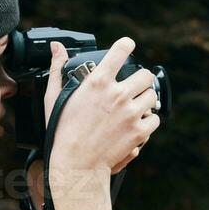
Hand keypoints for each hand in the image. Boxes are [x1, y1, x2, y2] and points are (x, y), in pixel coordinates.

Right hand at [44, 37, 159, 194]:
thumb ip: (57, 68)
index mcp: (97, 81)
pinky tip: (137, 123)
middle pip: (145, 74)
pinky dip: (148, 121)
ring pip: (152, 96)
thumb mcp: (53, 97)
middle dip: (140, 79)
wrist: (76, 164)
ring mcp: (131, 113)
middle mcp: (117, 94)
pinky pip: (154, 118)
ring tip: (135, 107)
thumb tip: (57, 47)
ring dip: (145, 100)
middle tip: (133, 87)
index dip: (126, 45)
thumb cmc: (63, 132)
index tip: (128, 46)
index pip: (121, 50)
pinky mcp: (140, 131)